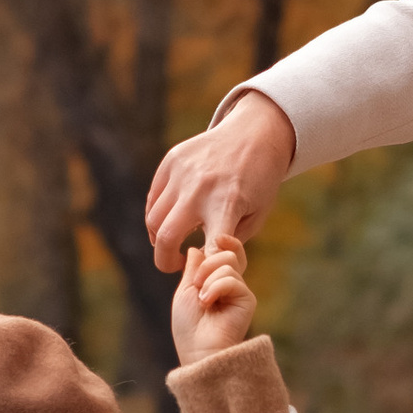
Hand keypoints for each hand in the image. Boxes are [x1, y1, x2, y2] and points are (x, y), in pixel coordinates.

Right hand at [147, 92, 293, 270]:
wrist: (254, 133)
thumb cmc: (259, 182)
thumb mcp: (257, 214)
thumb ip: (231, 241)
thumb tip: (203, 263)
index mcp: (228, 204)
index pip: (211, 246)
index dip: (204, 269)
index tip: (202, 279)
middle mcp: (201, 189)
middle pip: (167, 237)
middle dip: (165, 261)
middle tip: (174, 267)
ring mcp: (182, 173)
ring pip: (154, 219)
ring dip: (159, 238)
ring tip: (172, 243)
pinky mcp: (171, 161)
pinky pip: (153, 198)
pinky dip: (157, 216)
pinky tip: (170, 221)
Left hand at [173, 234, 256, 363]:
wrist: (198, 350)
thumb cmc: (189, 327)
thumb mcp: (185, 291)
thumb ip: (192, 268)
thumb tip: (195, 248)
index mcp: (216, 281)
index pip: (225, 253)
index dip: (224, 242)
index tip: (217, 238)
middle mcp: (231, 285)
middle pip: (227, 253)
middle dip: (206, 264)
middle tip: (197, 286)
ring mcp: (240, 292)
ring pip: (227, 264)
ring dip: (207, 280)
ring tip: (203, 301)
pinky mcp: (247, 300)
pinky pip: (231, 279)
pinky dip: (215, 288)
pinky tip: (208, 304)